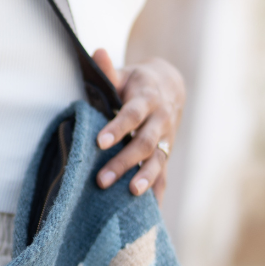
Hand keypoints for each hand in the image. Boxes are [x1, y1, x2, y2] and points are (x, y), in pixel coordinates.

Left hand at [91, 49, 185, 204]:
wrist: (167, 88)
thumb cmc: (133, 84)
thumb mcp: (123, 74)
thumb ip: (108, 70)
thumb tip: (97, 53)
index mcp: (147, 98)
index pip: (132, 114)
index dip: (117, 128)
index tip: (99, 143)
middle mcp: (161, 120)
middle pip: (144, 143)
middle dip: (124, 161)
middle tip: (101, 180)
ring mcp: (166, 140)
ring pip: (157, 161)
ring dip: (144, 179)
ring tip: (131, 194)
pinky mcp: (165, 155)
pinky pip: (164, 177)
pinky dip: (159, 194)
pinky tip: (151, 213)